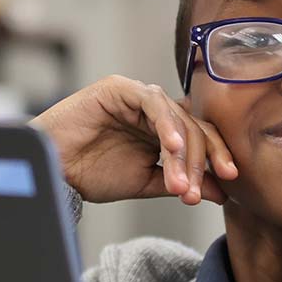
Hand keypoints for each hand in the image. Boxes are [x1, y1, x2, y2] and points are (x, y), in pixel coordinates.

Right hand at [29, 75, 236, 205]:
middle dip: (203, 160)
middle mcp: (153, 109)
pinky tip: (171, 150)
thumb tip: (221, 191)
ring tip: (180, 184)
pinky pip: (152, 102)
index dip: (216, 158)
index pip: (200, 137)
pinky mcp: (119, 88)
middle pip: (194, 126)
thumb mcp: (145, 182)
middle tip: (198, 192)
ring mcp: (136, 95)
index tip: (229, 184)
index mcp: (161, 129)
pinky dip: (166, 125)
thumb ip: (179, 182)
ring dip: (183, 153)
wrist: (51, 171)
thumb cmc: (90, 174)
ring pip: (177, 117)